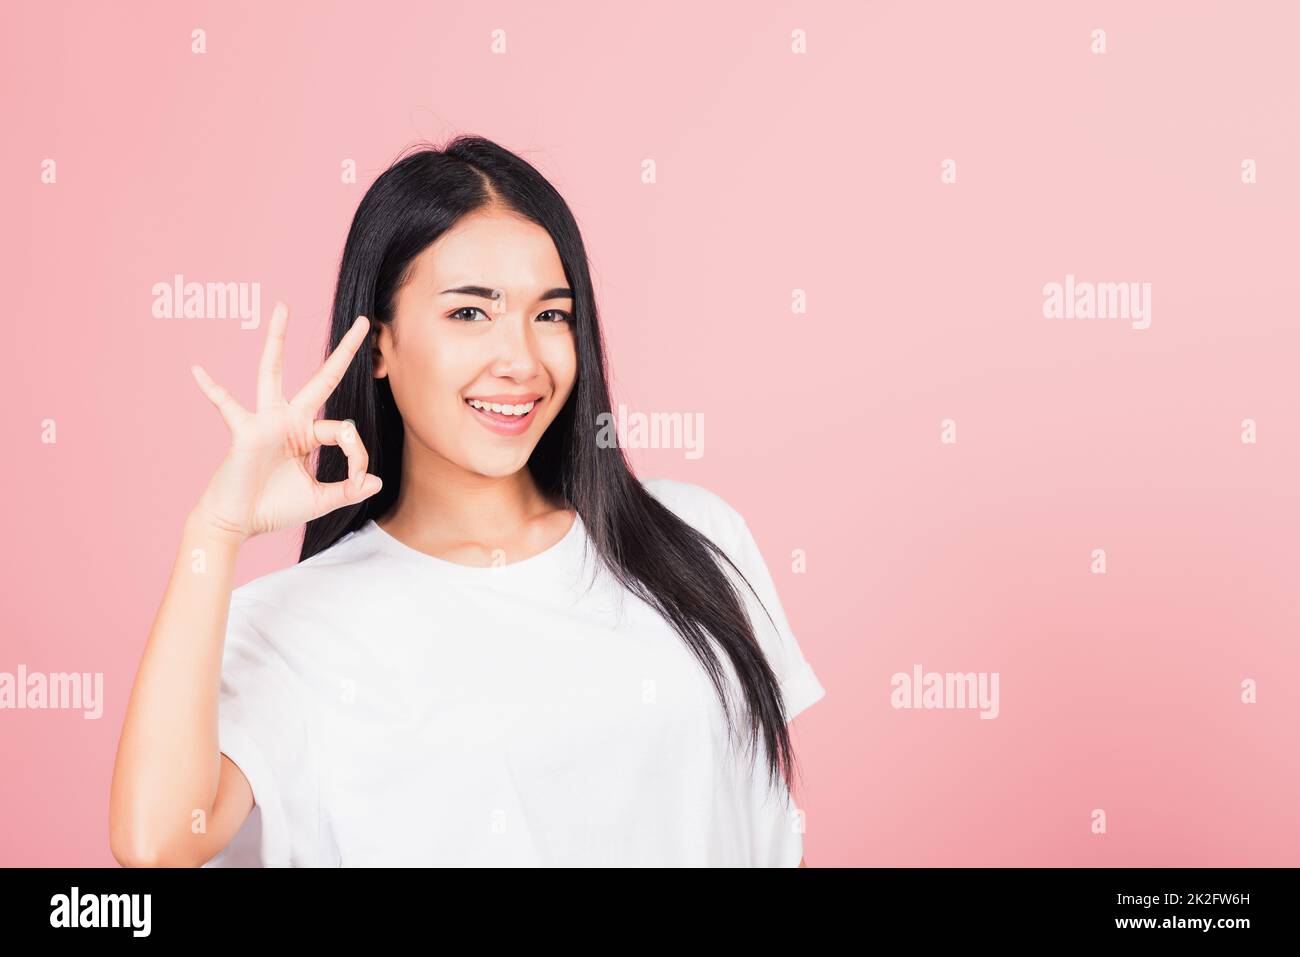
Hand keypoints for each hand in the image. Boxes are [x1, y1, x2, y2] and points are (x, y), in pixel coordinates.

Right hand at [188, 301, 380, 542]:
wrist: (237, 524)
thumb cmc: (273, 508)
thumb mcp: (320, 499)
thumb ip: (348, 489)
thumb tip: (376, 481)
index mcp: (307, 433)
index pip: (345, 430)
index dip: (358, 455)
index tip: (358, 479)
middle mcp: (288, 419)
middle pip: (322, 378)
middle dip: (344, 351)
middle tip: (362, 321)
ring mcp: (265, 420)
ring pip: (273, 371)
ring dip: (278, 340)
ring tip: (283, 308)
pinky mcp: (244, 430)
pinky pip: (226, 405)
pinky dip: (211, 389)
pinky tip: (197, 370)